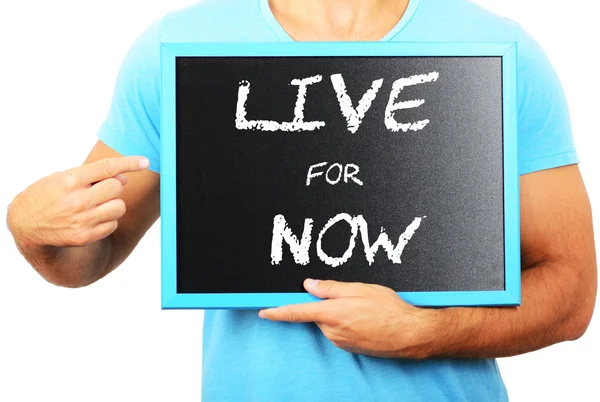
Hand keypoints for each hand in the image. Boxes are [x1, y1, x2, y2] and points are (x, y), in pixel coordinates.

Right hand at [7, 156, 148, 248]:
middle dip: (114, 186)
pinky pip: (113, 224)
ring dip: (113, 204)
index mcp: (71, 180)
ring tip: (97, 204)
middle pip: (117, 188)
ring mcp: (82, 220)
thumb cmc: (48, 195)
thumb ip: (92, 176)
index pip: (107, 168)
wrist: (25, 223)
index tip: (144, 161)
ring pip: (119, 207)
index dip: (129, 163)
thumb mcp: (63, 177)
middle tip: (102, 189)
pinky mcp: (85, 236)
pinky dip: (108, 220)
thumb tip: (123, 178)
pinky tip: (92, 218)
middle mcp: (77, 200)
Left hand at [259, 279, 440, 358]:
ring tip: (364, 309)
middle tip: (351, 297)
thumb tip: (309, 284)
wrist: (410, 335)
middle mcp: (332, 330)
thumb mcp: (360, 289)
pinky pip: (339, 331)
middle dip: (327, 304)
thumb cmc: (389, 309)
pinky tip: (366, 319)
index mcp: (331, 313)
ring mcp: (340, 341)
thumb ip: (331, 287)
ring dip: (339, 313)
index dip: (277, 311)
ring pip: (329, 322)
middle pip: (317, 314)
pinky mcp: (349, 348)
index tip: (263, 311)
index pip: (296, 312)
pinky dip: (347, 323)